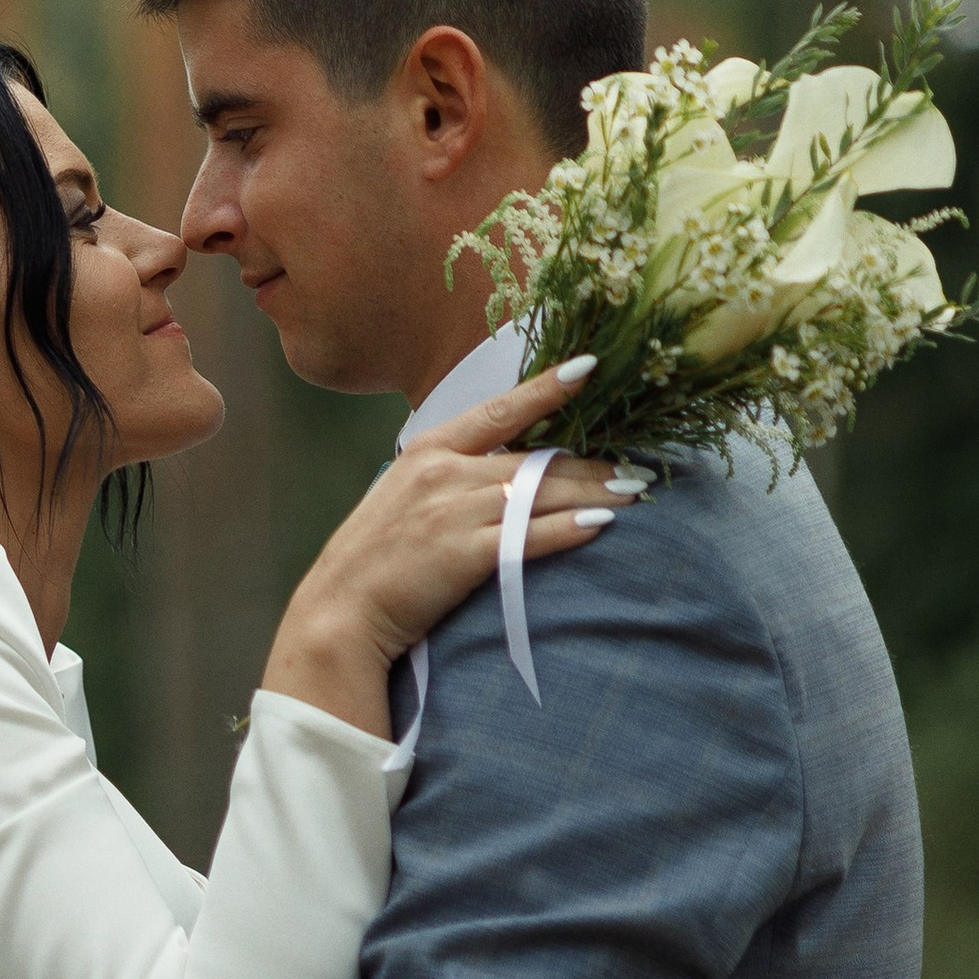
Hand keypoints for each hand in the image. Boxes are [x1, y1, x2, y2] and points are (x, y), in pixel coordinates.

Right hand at [261, 356, 637, 735]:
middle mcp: (444, 472)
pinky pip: (529, 537)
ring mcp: (453, 511)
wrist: (341, 611)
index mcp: (429, 448)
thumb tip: (504, 465)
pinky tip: (599, 526)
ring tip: (633, 494)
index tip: (589, 368)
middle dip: (593, 463)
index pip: (500, 409)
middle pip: (536, 459)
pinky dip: (568, 530)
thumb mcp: (403, 493)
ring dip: (594, 494)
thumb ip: (449, 473)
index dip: (547, 388)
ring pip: (541, 494)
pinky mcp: (463, 554)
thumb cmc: (374, 556)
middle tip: (637, 468)